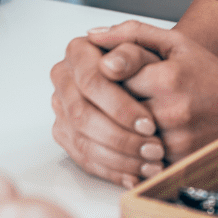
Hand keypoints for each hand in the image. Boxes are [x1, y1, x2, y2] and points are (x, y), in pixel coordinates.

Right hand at [50, 32, 163, 187]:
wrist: (156, 74)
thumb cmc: (156, 58)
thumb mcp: (153, 43)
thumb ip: (131, 42)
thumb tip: (110, 63)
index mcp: (78, 51)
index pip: (92, 82)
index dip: (120, 106)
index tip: (150, 123)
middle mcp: (63, 78)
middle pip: (83, 116)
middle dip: (121, 137)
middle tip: (153, 149)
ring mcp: (61, 108)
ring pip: (83, 142)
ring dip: (119, 158)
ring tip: (150, 164)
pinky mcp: (66, 134)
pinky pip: (84, 159)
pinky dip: (112, 171)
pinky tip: (136, 175)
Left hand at [87, 22, 217, 163]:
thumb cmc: (206, 72)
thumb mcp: (174, 43)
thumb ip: (132, 34)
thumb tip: (92, 35)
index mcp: (168, 78)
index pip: (113, 77)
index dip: (106, 75)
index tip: (108, 74)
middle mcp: (171, 113)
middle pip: (115, 110)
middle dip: (107, 102)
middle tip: (106, 97)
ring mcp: (174, 143)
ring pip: (124, 137)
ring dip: (117, 128)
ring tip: (120, 116)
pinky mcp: (177, 165)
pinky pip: (139, 160)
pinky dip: (133, 149)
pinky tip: (136, 137)